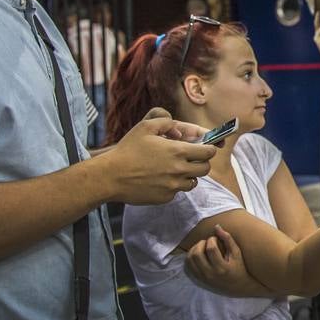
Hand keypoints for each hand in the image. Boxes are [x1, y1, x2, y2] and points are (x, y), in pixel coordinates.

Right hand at [97, 107, 216, 204]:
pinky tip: (160, 179)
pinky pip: (177, 192)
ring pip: (192, 182)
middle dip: (202, 163)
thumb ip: (166, 122)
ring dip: (188, 175)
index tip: (205, 148)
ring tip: (174, 169)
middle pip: (205, 169)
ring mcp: (173, 186)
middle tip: (192, 159)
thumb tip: (179, 128)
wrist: (110, 176)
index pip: (208, 152)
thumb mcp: (145, 127)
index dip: (209, 149)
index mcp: (178, 151)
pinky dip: (173, 186)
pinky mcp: (165, 197)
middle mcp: (179, 170)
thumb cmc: (127, 150)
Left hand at [185, 225, 256, 293]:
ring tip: (201, 247)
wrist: (237, 286)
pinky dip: (190, 257)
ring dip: (194, 249)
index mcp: (222, 267)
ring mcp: (203, 277)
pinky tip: (197, 254)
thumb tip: (216, 226)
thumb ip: (227, 239)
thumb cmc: (238, 267)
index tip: (215, 239)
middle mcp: (210, 274)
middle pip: (197, 254)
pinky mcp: (199, 279)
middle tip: (206, 242)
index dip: (211, 240)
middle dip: (200, 243)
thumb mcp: (236, 253)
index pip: (211, 249)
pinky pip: (188, 266)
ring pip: (190, 260)